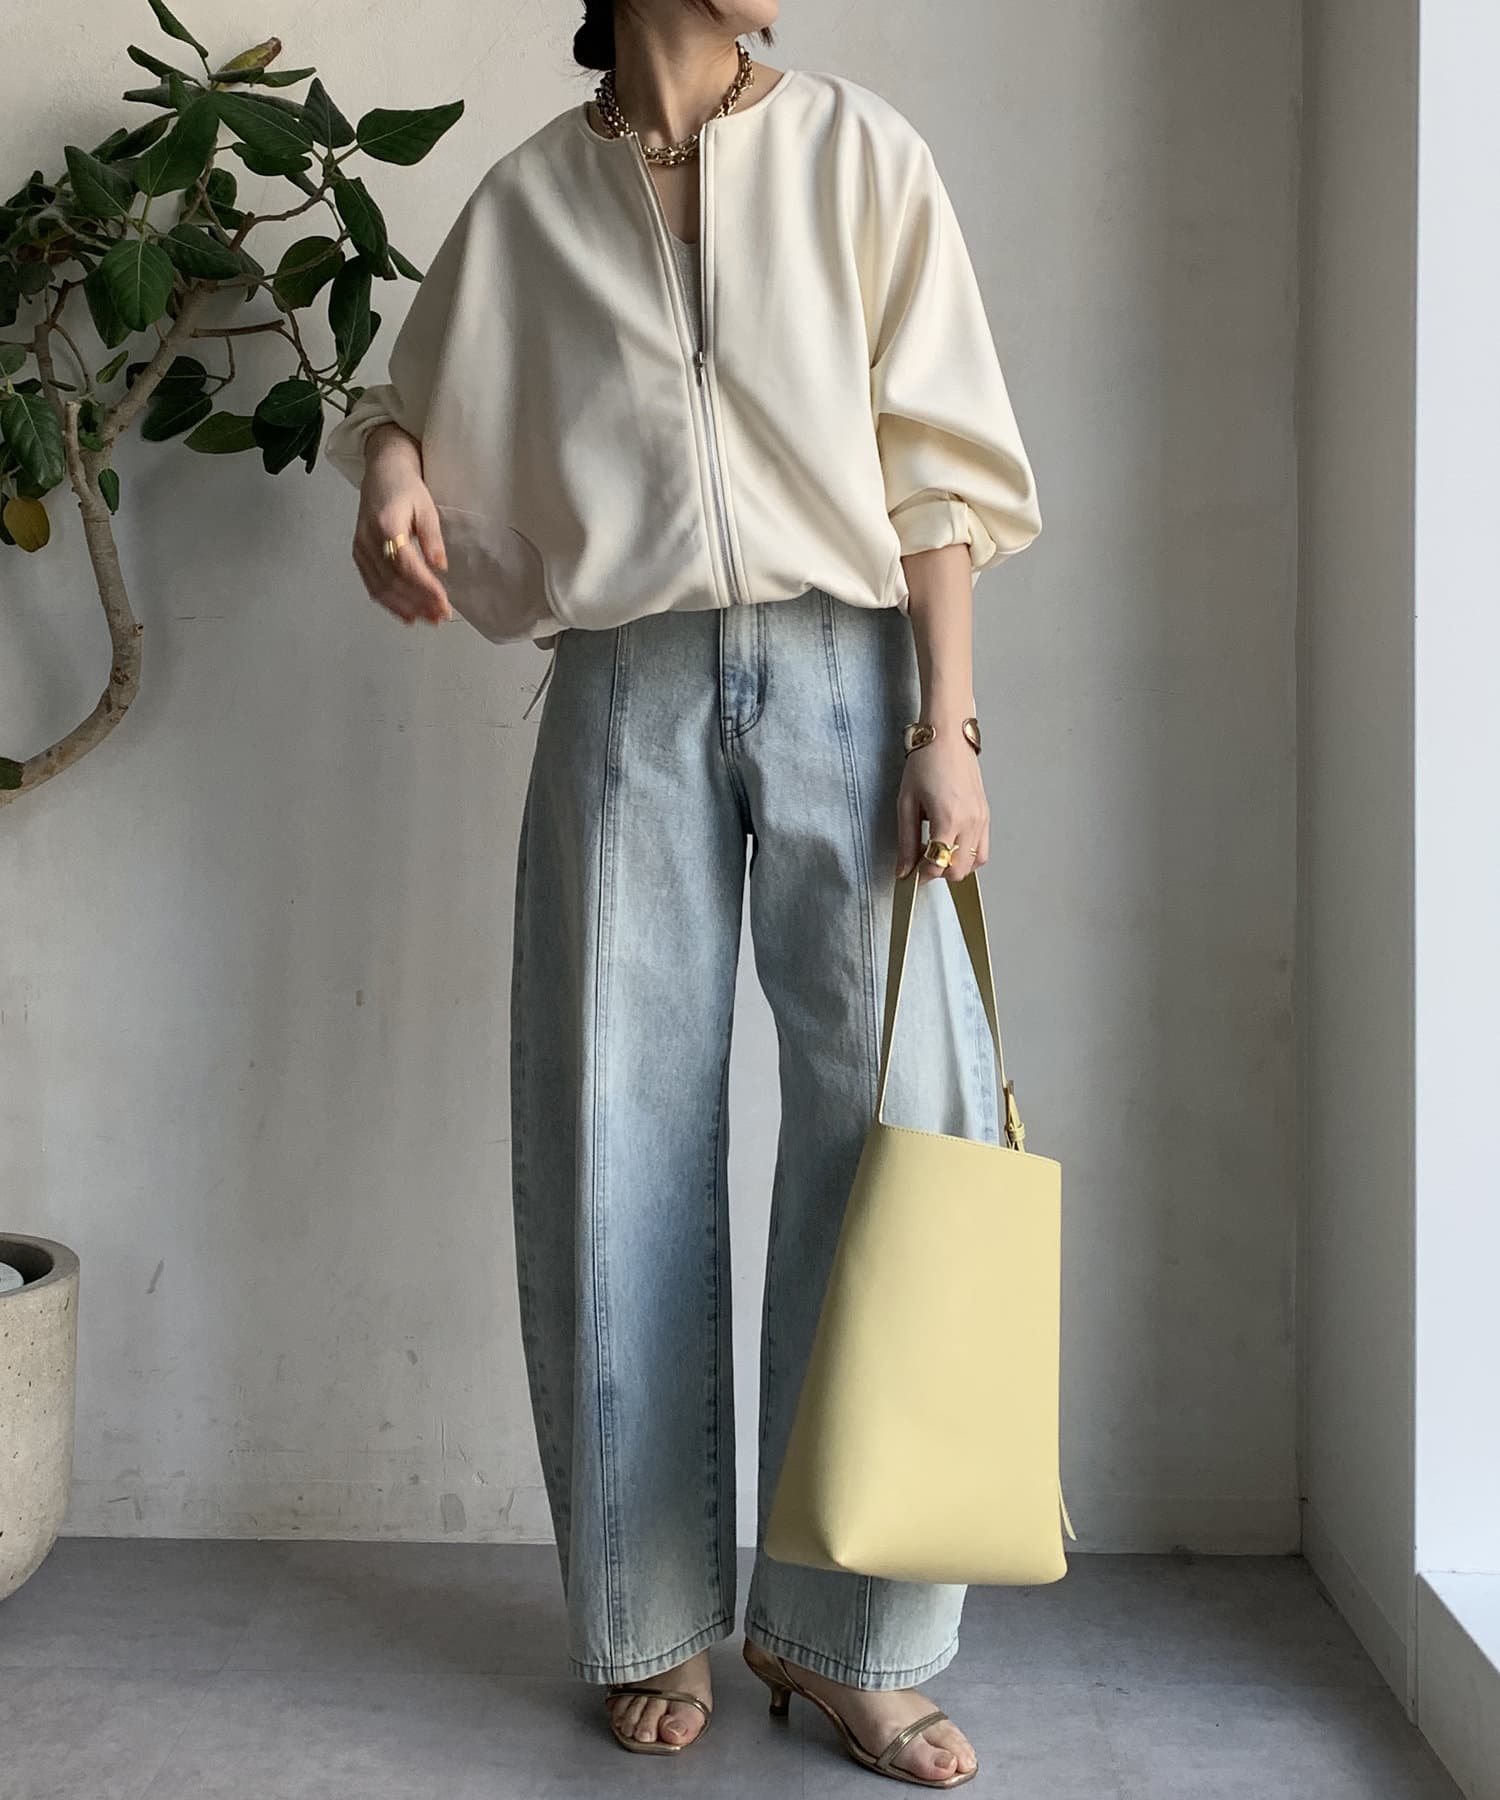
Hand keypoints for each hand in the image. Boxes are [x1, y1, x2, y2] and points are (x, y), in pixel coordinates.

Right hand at [352, 424, 452, 625]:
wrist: (381, 471)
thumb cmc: (406, 487)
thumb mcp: (426, 507)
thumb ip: (432, 538)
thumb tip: (440, 567)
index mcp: (387, 524)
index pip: (406, 566)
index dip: (426, 588)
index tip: (444, 604)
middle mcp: (369, 539)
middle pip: (393, 581)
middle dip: (418, 603)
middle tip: (440, 617)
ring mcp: (361, 547)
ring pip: (381, 587)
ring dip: (405, 607)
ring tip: (427, 619)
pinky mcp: (358, 553)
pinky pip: (372, 584)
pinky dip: (389, 602)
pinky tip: (406, 614)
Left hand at [895, 729, 989, 884]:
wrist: (949, 735)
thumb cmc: (925, 762)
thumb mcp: (906, 802)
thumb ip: (906, 841)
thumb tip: (903, 869)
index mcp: (948, 820)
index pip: (938, 866)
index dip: (921, 875)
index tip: (910, 874)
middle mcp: (970, 823)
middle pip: (958, 871)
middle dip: (938, 872)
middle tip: (922, 860)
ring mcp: (981, 819)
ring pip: (974, 863)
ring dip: (955, 865)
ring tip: (937, 851)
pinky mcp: (986, 814)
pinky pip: (983, 848)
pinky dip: (968, 855)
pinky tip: (951, 843)